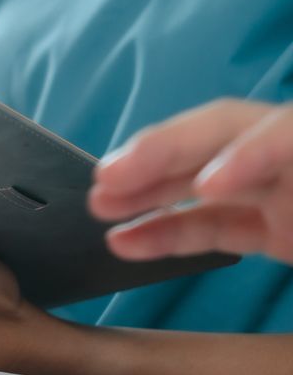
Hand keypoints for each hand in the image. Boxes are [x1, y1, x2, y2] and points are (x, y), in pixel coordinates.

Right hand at [91, 99, 292, 264]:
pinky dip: (167, 233)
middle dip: (160, 156)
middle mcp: (290, 163)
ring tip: (101, 205)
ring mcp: (276, 192)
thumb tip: (231, 187)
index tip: (205, 188)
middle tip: (108, 176)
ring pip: (202, 181)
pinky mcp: (269, 228)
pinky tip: (127, 241)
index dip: (239, 154)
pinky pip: (212, 226)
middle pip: (216, 141)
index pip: (280, 132)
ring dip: (147, 193)